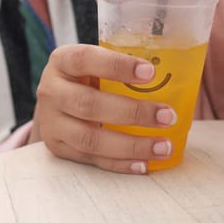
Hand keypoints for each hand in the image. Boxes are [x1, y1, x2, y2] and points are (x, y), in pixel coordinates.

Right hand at [31, 44, 176, 173]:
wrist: (56, 99)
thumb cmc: (87, 76)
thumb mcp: (96, 62)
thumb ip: (122, 64)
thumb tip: (172, 71)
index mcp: (63, 61)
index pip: (86, 59)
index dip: (117, 65)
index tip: (151, 73)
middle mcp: (51, 91)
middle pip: (89, 104)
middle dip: (133, 113)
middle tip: (168, 116)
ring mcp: (51, 122)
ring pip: (90, 139)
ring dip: (131, 145)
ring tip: (163, 146)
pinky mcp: (57, 147)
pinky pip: (91, 159)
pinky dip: (120, 164)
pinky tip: (144, 163)